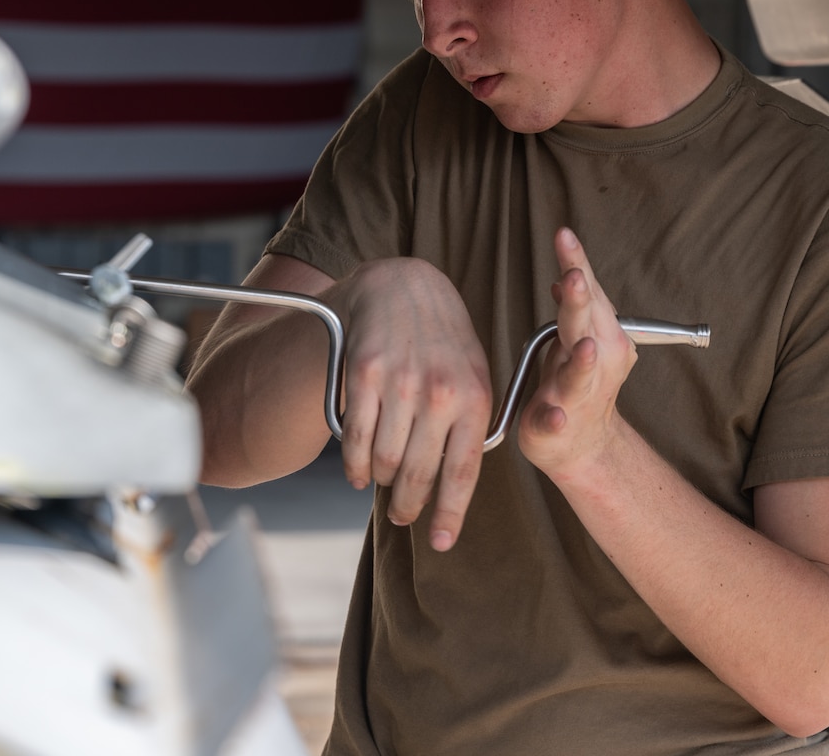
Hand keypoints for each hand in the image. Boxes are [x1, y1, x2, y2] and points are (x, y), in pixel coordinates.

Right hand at [329, 257, 492, 550]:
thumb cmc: (443, 339)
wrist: (403, 285)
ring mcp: (399, 385)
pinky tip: (357, 473)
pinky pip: (354, 438)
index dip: (450, 515)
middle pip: (417, 475)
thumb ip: (468, 425)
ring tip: (380, 486)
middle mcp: (439, 394)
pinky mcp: (363, 376)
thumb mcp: (473, 374)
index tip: (442, 543)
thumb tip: (451, 482)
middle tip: (402, 516)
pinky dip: (353, 465)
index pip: (462, 473)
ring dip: (380, 483)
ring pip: (383, 461)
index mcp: (475, 398)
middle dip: (408, 506)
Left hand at [517, 228, 637, 479]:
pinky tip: (555, 414)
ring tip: (584, 348)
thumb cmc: (577, 384)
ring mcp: (578, 394)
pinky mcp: (556, 424)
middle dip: (580, 300)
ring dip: (582, 361)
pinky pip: (556, 420)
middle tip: (573, 276)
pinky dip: (556, 417)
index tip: (563, 234)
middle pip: (585, 324)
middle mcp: (596, 361)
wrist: (584, 446)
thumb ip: (573, 307)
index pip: (588, 291)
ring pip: (579, 374)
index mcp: (599, 334)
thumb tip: (566, 273)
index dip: (575, 262)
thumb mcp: (573, 338)